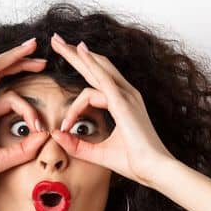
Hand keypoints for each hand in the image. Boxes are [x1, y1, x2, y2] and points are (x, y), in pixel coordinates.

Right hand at [0, 35, 50, 194]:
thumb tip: (46, 136)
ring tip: (30, 46)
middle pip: (1, 75)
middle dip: (22, 65)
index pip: (12, 100)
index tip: (41, 128)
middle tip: (42, 60)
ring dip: (11, 56)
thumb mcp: (5, 157)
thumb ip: (26, 148)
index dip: (30, 111)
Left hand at [46, 32, 176, 185]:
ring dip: (76, 55)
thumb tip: (56, 135)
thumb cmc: (134, 163)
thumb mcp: (98, 153)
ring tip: (57, 42)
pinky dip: (90, 64)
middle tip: (57, 41)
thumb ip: (77, 145)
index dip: (75, 96)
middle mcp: (126, 95)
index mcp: (124, 104)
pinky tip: (79, 52)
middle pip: (96, 67)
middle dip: (75, 54)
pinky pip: (103, 78)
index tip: (64, 124)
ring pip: (96, 68)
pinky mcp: (122, 102)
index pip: (97, 83)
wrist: (153, 169)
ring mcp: (126, 96)